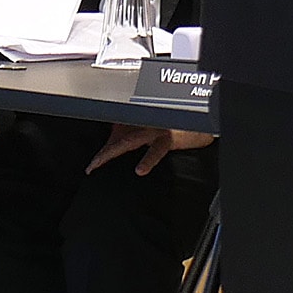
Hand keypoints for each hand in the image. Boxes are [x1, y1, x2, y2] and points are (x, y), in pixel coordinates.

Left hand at [86, 123, 212, 176]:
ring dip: (113, 151)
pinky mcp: (170, 137)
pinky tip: (141, 168)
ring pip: (129, 140)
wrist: (200, 126)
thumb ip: (133, 137)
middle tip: (92, 166)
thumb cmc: (177, 128)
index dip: (103, 153)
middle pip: (118, 139)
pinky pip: (157, 150)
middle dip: (103, 153)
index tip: (92, 166)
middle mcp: (144, 125)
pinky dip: (147, 159)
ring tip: (101, 162)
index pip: (115, 138)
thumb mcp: (151, 133)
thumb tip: (116, 149)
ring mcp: (155, 130)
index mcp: (138, 124)